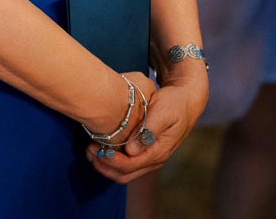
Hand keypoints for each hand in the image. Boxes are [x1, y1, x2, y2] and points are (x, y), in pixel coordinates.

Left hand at [86, 76, 206, 183]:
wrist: (186, 101)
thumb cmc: (174, 103)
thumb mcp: (163, 112)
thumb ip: (148, 130)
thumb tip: (132, 150)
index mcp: (158, 152)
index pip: (129, 166)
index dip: (110, 160)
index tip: (95, 147)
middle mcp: (154, 160)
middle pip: (124, 175)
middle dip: (103, 165)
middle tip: (88, 150)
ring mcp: (149, 158)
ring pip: (123, 172)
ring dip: (105, 164)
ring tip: (90, 148)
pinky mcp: (145, 152)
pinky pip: (126, 164)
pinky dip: (111, 159)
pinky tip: (100, 145)